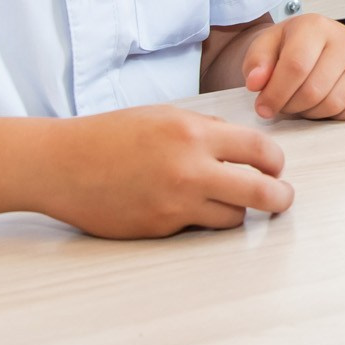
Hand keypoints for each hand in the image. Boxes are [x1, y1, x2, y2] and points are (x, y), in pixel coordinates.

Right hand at [42, 105, 292, 238]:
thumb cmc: (109, 136)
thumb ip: (204, 129)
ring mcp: (175, 204)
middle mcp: (189, 169)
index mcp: (193, 133)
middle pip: (260, 192)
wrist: (61, 165)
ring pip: (232, 217)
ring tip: (226, 201)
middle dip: (279, 197)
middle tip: (283, 199)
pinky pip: (197, 228)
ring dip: (235, 210)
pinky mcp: (161, 229)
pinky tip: (184, 207)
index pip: (259, 149)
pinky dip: (200, 220)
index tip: (276, 167)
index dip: (275, 161)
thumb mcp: (162, 116)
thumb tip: (240, 146)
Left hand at [240, 14, 344, 120]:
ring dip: (310, 113)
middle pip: (314, 90)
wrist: (312, 43)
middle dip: (291, 106)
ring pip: (334, 103)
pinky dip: (335, 115)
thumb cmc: (289, 46)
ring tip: (300, 102)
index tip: (263, 107)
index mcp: (315, 26)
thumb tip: (257, 82)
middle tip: (281, 105)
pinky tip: (321, 103)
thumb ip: (255, 63)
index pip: (296, 66)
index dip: (276, 93)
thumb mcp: (264, 46)